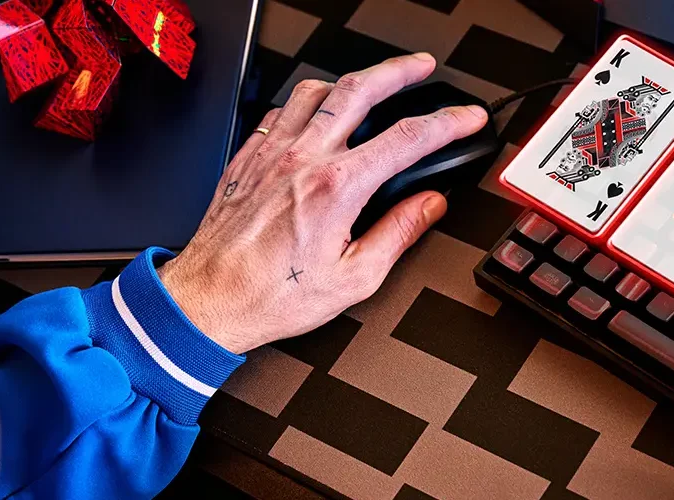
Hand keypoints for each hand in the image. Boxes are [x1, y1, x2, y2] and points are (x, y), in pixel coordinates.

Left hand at [158, 53, 488, 353]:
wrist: (208, 301)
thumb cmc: (270, 295)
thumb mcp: (354, 278)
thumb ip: (398, 234)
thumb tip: (429, 207)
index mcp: (337, 187)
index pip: (408, 138)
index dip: (447, 123)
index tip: (466, 118)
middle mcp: (302, 159)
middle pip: (361, 90)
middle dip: (400, 72)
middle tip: (422, 67)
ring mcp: (271, 153)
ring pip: (316, 91)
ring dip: (350, 80)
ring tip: (370, 82)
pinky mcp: (247, 158)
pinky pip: (279, 111)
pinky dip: (305, 103)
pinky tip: (314, 112)